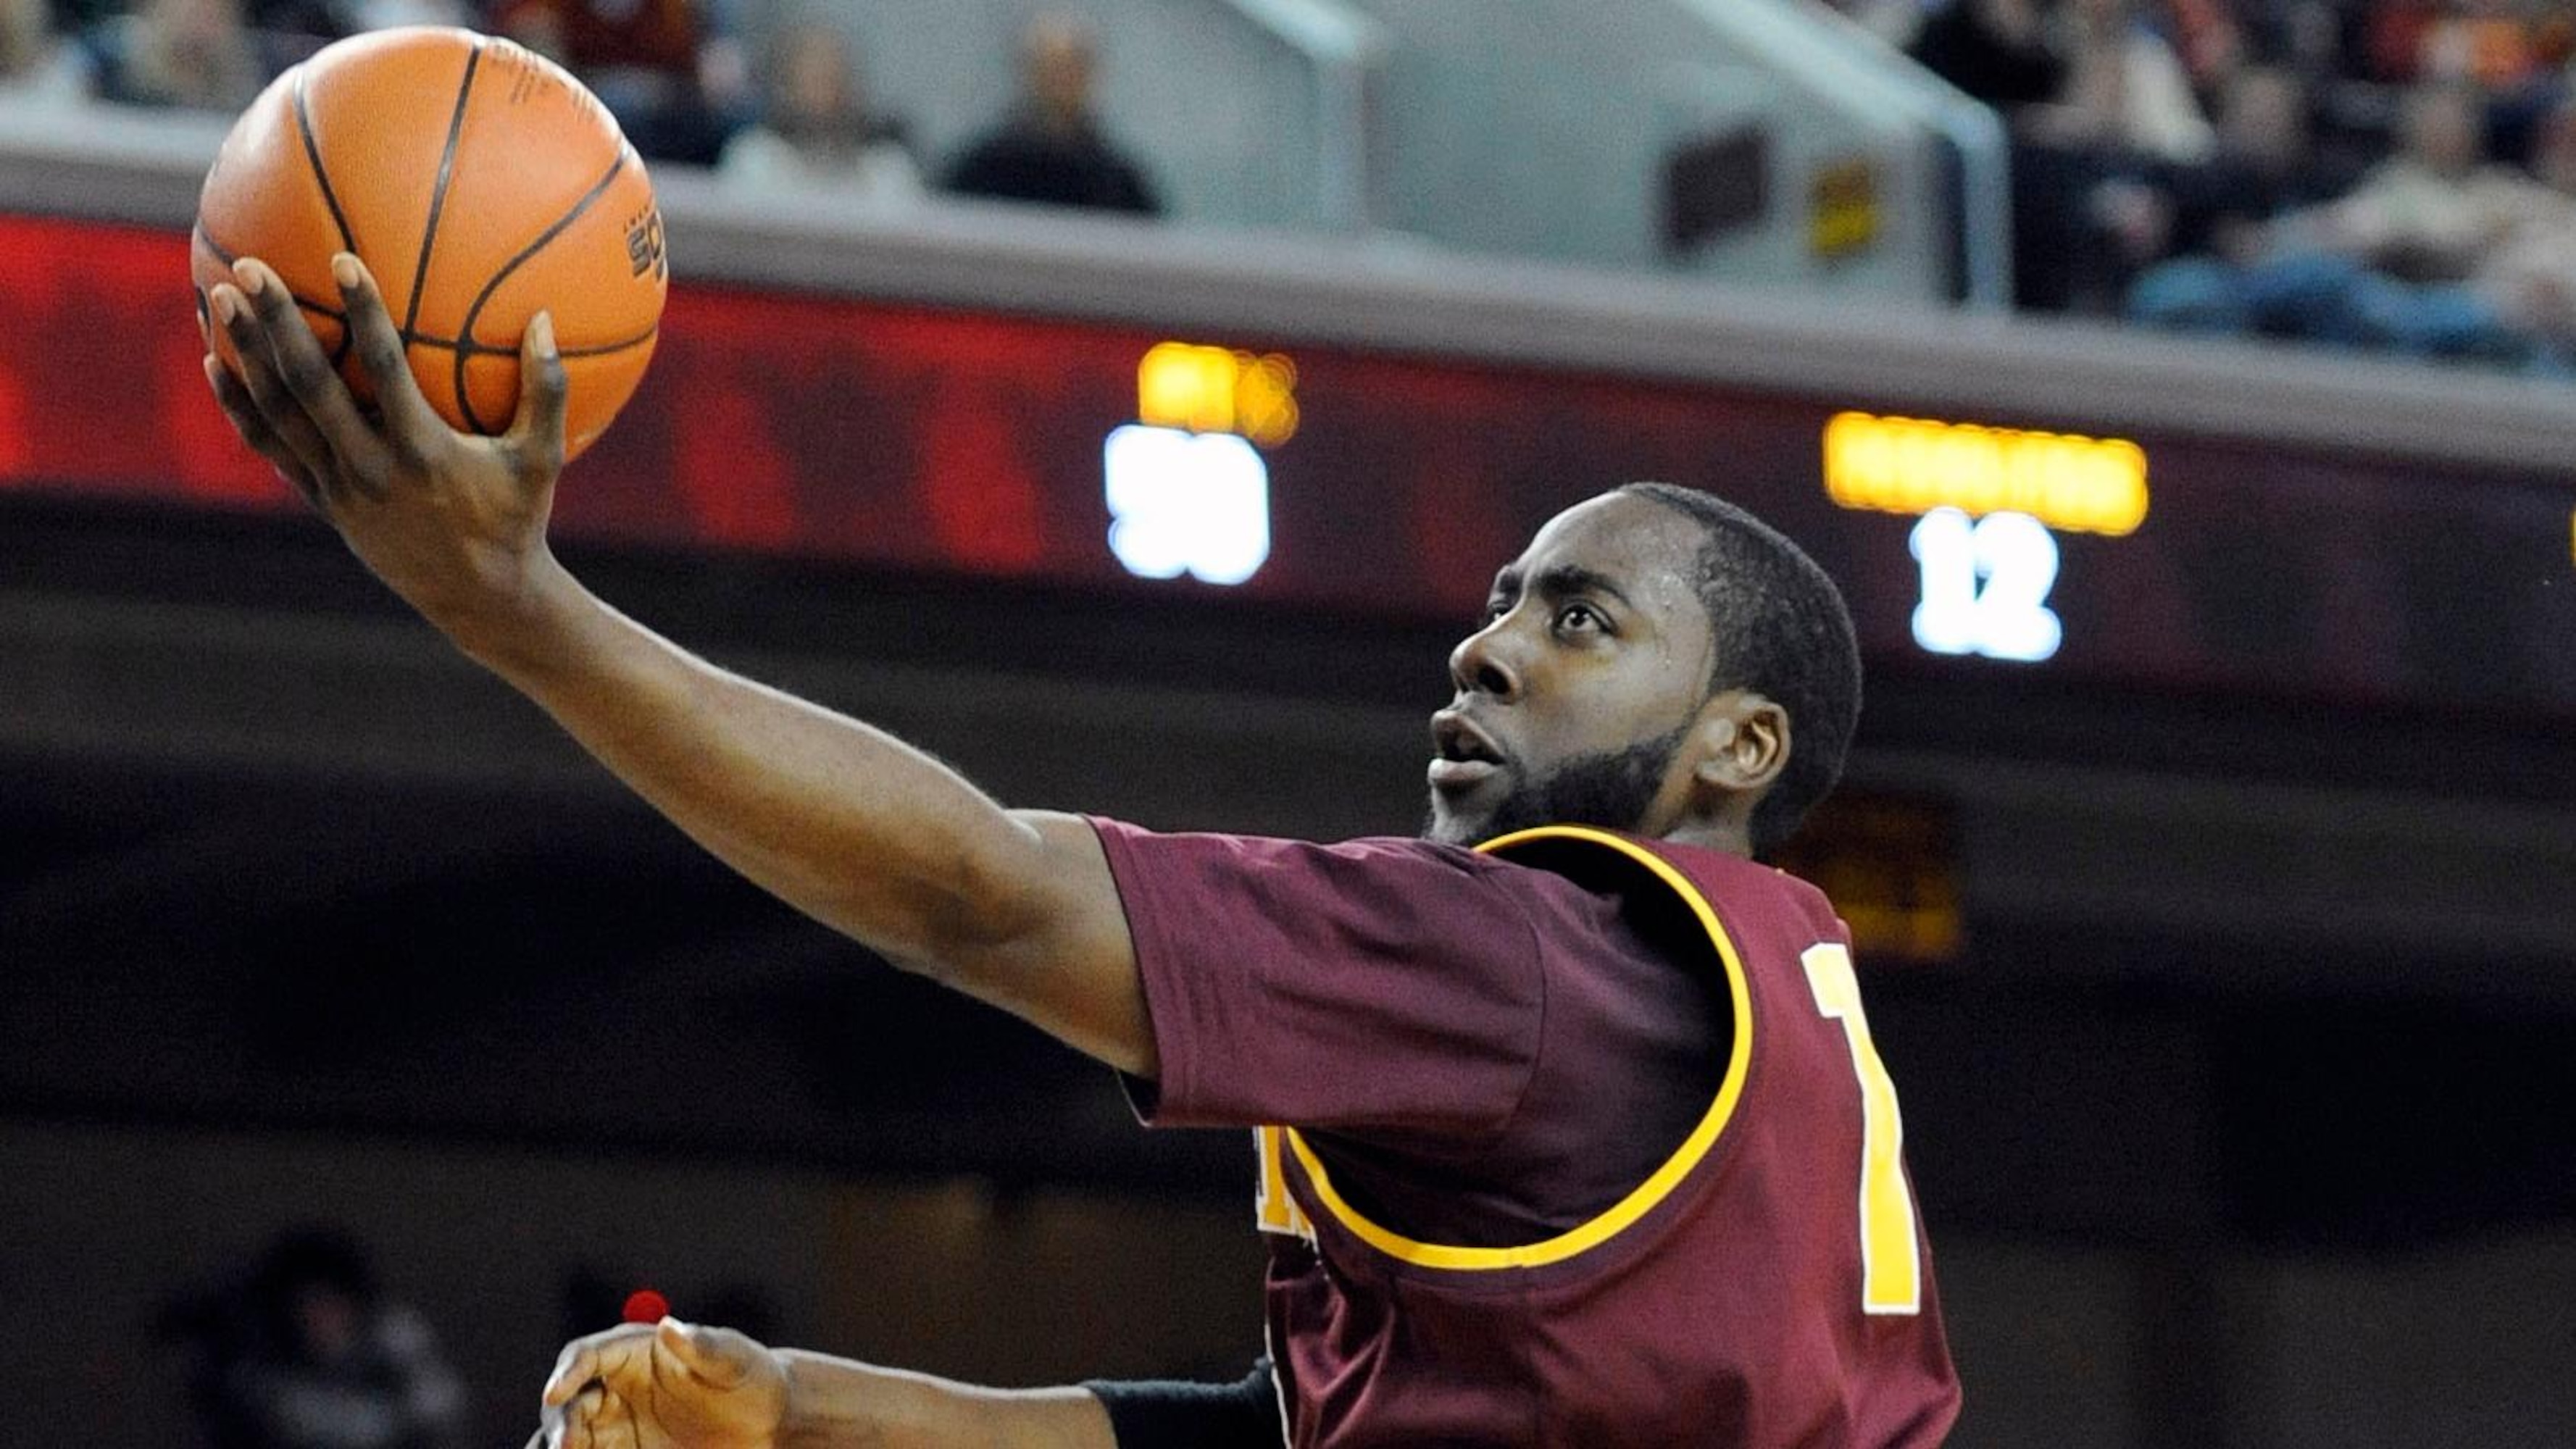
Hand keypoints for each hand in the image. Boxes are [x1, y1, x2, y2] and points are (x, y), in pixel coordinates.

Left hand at [203, 252, 570, 657]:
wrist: (479, 598)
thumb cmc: (517, 520)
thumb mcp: (541, 460)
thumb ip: (545, 390)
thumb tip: (542, 319)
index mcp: (423, 450)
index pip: (384, 369)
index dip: (362, 314)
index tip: (341, 261)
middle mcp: (371, 468)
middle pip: (310, 385)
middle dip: (276, 323)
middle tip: (251, 268)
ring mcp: (339, 487)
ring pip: (279, 413)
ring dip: (246, 354)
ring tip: (222, 298)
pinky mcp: (323, 502)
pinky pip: (270, 448)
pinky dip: (241, 406)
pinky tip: (217, 365)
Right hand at [532, 1318, 789, 1448]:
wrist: (769, 1422)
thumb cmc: (751, 1377)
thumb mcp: (732, 1361)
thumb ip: (701, 1347)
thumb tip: (669, 1327)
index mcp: (633, 1351)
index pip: (585, 1356)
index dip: (566, 1373)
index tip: (554, 1393)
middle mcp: (616, 1386)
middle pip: (569, 1400)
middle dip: (561, 1421)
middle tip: (566, 1446)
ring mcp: (617, 1423)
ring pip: (572, 1435)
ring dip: (560, 1445)